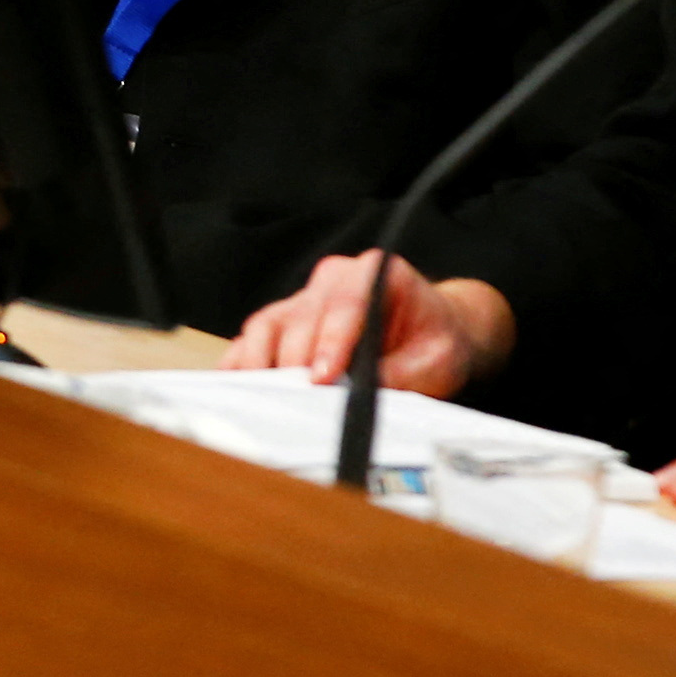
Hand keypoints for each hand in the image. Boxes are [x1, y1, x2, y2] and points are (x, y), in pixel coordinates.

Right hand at [223, 251, 515, 394]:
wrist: (436, 334)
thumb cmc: (437, 342)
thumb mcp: (435, 364)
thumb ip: (398, 377)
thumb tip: (356, 399)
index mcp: (377, 272)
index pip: (346, 302)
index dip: (331, 341)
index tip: (323, 378)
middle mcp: (335, 277)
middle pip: (301, 317)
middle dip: (297, 363)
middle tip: (295, 404)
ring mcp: (305, 297)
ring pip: (268, 324)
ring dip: (263, 364)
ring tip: (264, 401)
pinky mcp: (286, 320)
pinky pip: (255, 338)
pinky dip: (243, 362)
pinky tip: (238, 388)